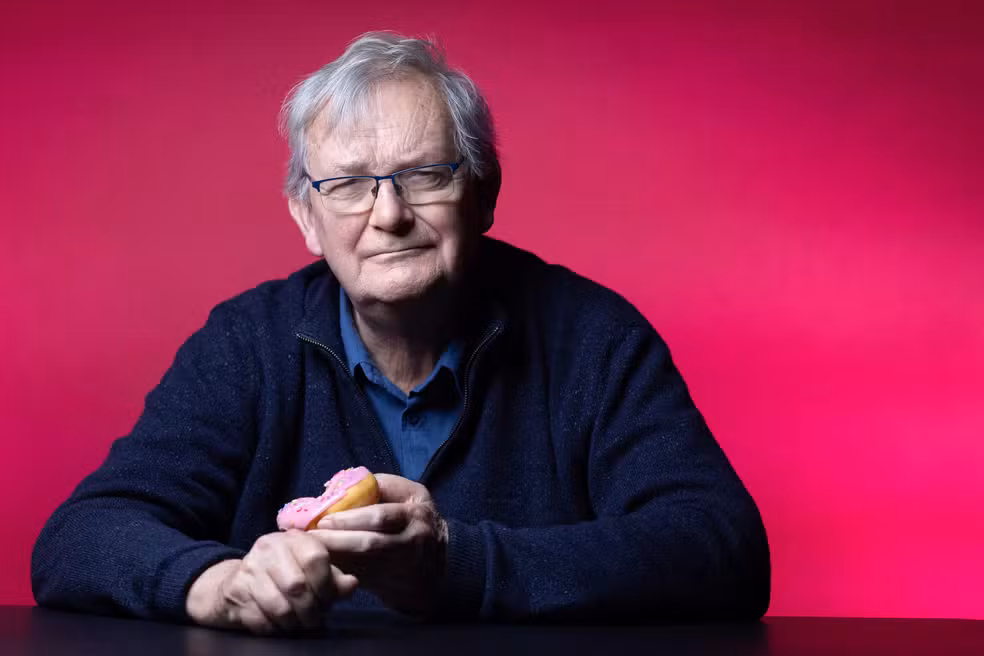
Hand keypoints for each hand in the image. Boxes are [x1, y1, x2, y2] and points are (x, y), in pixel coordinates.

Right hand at [185, 530, 358, 633]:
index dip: (326, 584)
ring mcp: (249, 569)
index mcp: (292, 538)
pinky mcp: (234, 591)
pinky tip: (277, 625)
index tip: (328, 599)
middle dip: (310, 610)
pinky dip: (273, 628)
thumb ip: (333, 577)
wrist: (234, 583)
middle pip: (297, 586)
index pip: (316, 558)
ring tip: (298, 624)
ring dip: (293, 623)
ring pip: (279, 607)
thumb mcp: (309, 570)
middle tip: (314, 619)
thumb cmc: (282, 575)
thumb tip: (352, 584)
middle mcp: (268, 548)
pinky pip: (260, 620)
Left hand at [313, 474, 448, 614]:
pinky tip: (324, 567)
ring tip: (311, 552)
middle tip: (310, 538)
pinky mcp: (394, 586)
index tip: (324, 520)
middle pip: (369, 544)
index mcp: (415, 514)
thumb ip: (380, 486)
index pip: (379, 517)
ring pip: (364, 566)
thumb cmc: (417, 519)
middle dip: (336, 541)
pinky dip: (342, 573)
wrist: (443, 560)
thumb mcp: (410, 494)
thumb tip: (341, 488)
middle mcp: (412, 542)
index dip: (348, 519)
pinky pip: (362, 580)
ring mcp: (404, 568)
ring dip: (335, 559)